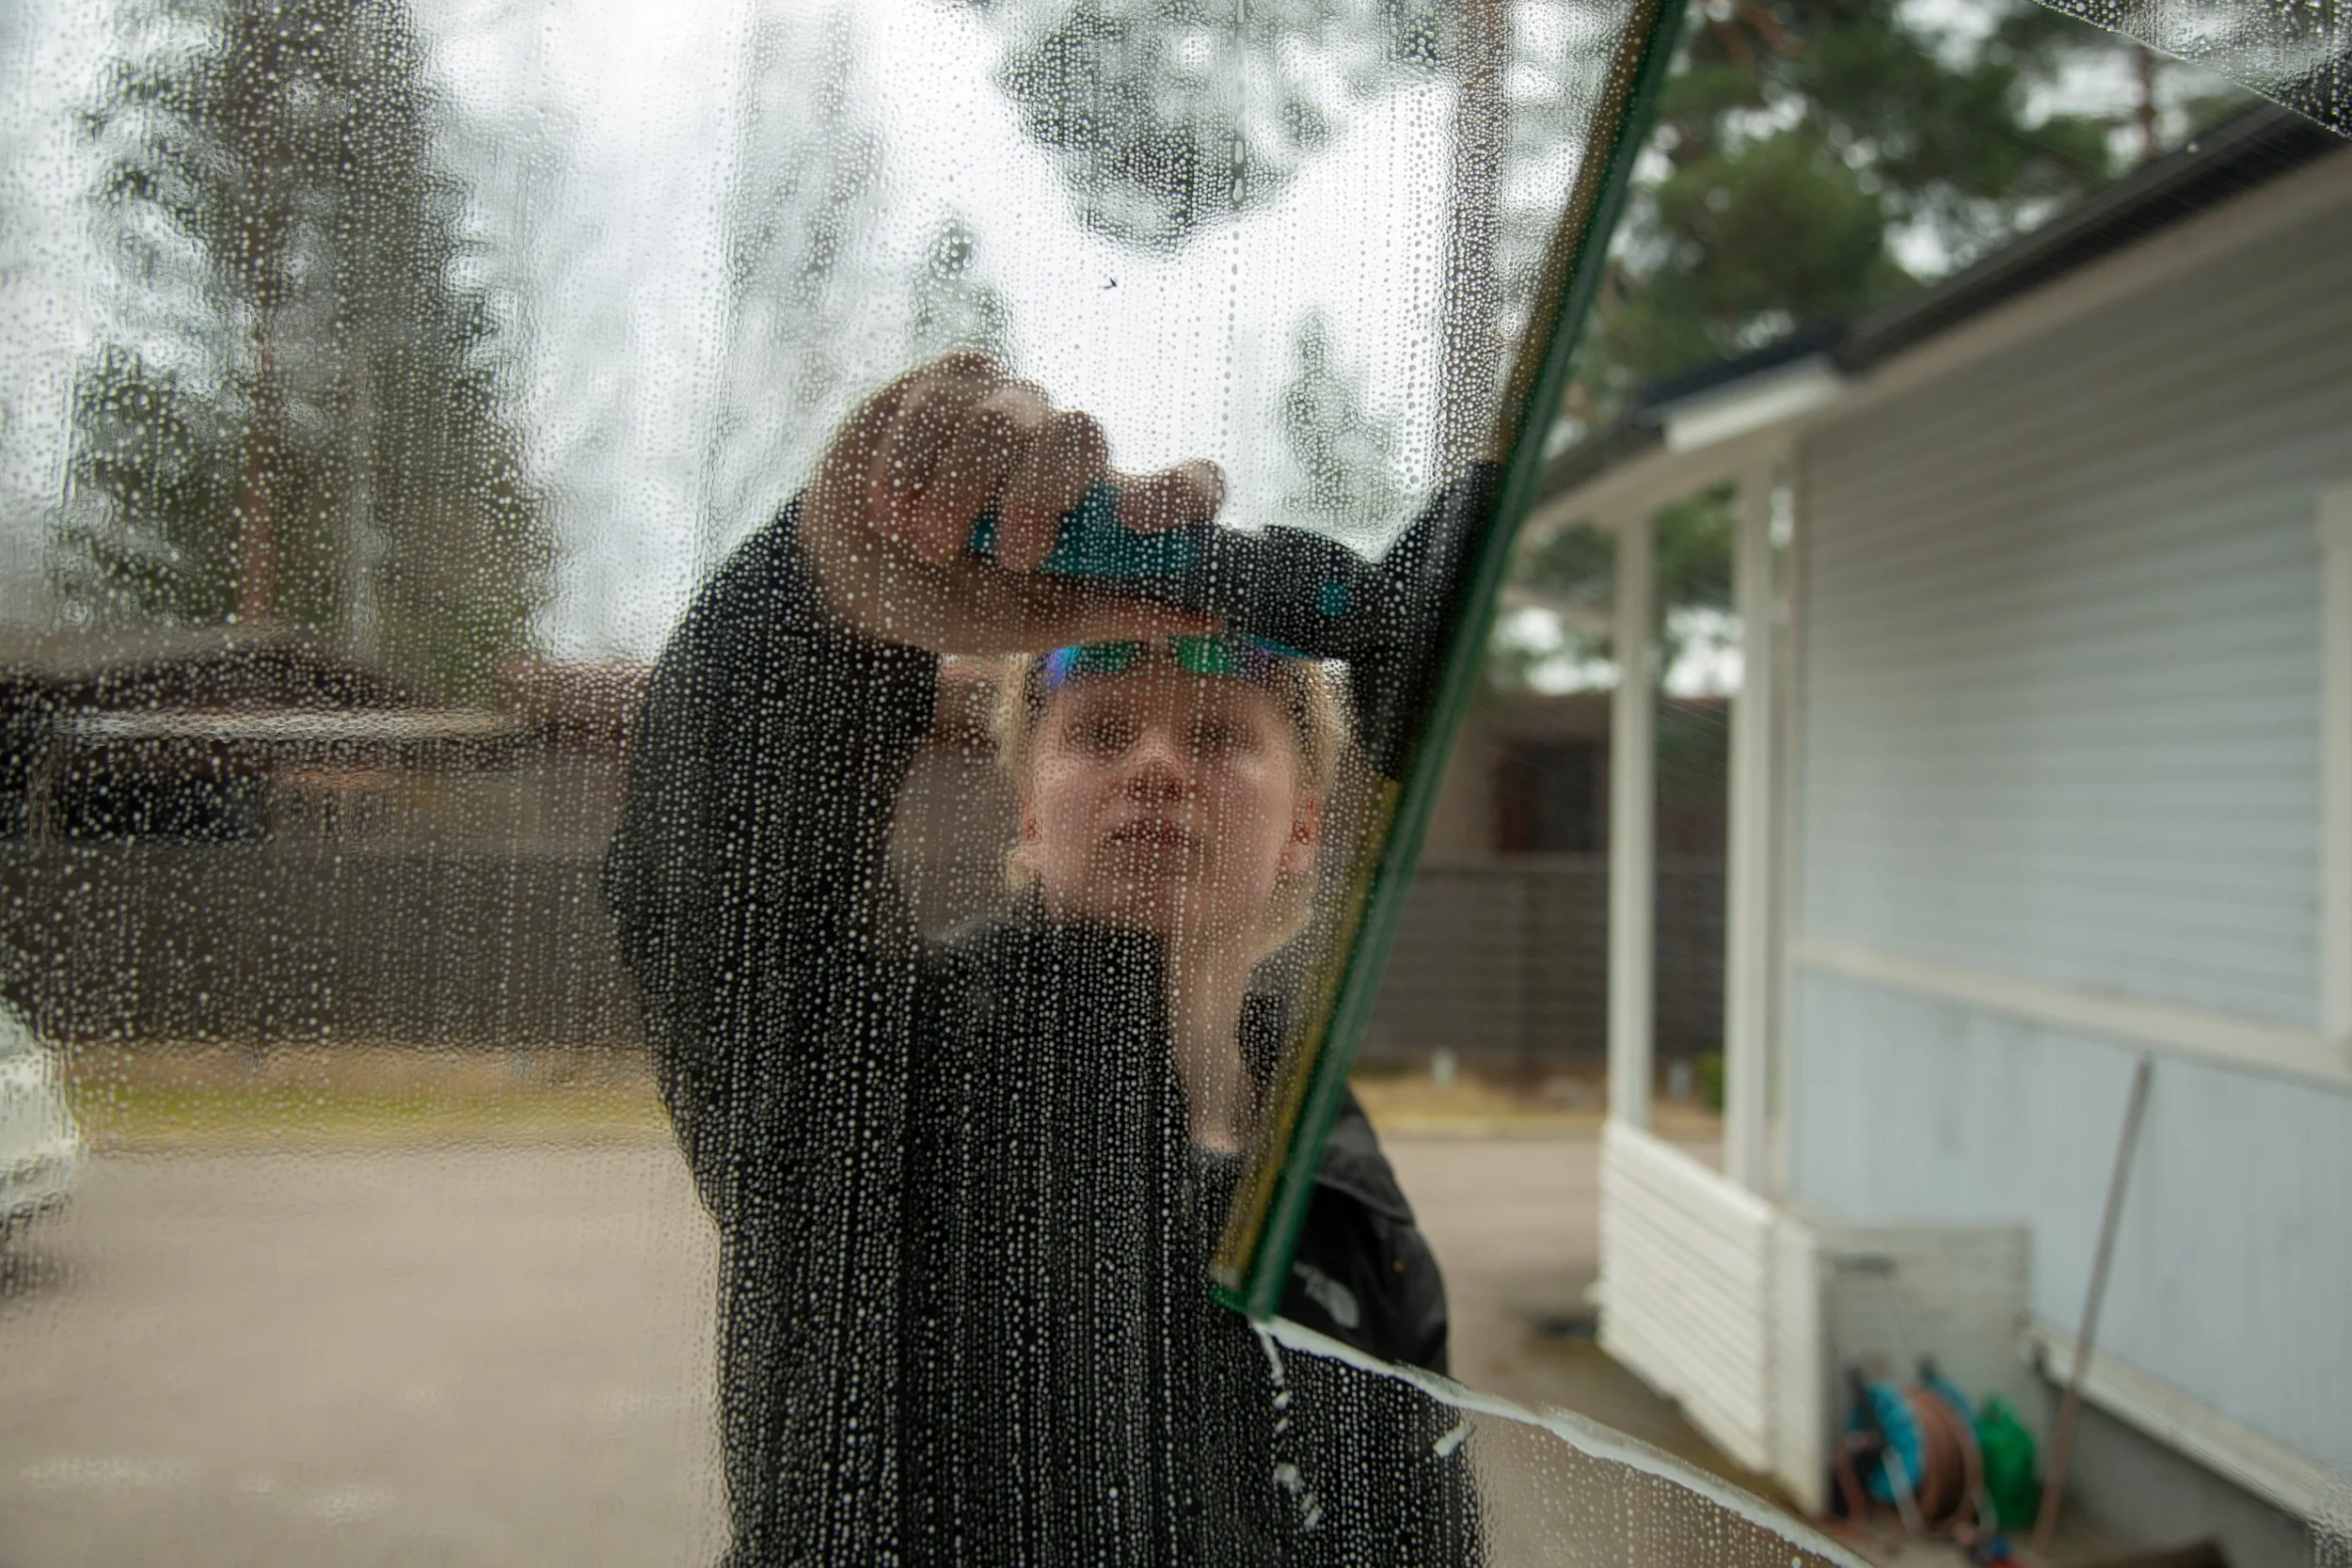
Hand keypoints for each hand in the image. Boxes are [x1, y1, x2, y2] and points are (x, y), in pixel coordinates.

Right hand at [799, 353, 1225, 654]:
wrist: (856, 576)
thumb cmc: (957, 602)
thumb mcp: (1029, 624)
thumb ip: (1108, 614)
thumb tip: (1206, 615)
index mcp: (1110, 516)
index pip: (1185, 482)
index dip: (1179, 493)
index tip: (1138, 523)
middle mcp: (1072, 454)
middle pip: (1083, 436)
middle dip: (1041, 493)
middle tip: (1011, 554)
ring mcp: (1015, 410)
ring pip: (1006, 417)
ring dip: (959, 489)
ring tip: (926, 543)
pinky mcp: (954, 382)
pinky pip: (943, 400)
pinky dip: (912, 460)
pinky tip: (890, 506)